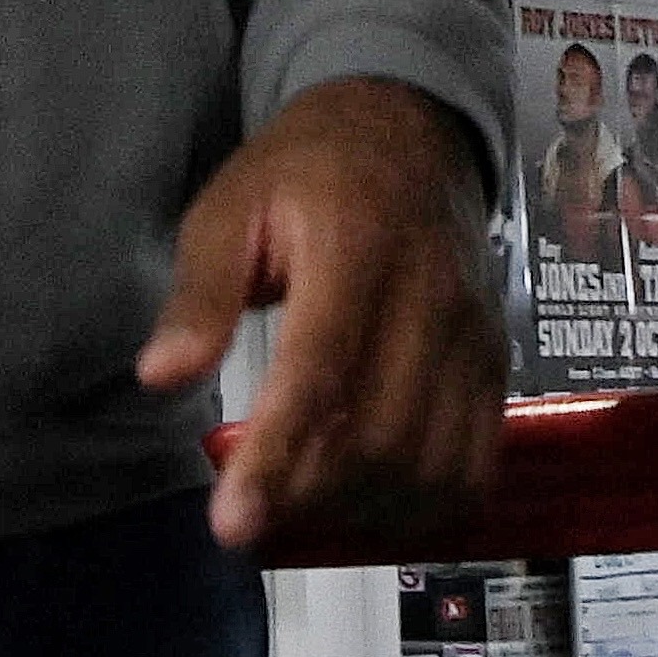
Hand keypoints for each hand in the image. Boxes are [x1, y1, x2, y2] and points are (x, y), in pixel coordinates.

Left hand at [140, 79, 501, 554]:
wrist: (411, 132)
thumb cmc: (306, 173)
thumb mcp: (233, 205)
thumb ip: (202, 290)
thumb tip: (161, 375)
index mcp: (357, 247)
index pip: (320, 373)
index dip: (276, 458)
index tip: (231, 524)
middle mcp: (430, 297)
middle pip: (380, 435)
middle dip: (310, 495)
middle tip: (251, 511)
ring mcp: (473, 335)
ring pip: (431, 463)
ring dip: (361, 510)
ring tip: (300, 508)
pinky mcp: (496, 362)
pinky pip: (474, 462)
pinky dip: (422, 505)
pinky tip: (367, 504)